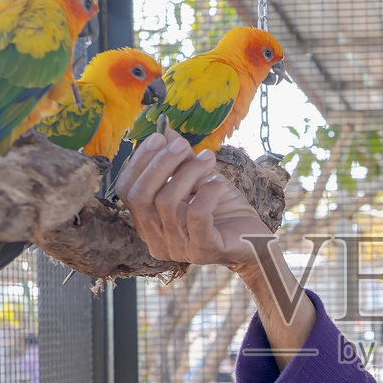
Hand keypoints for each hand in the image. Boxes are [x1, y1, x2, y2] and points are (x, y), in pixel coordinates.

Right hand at [116, 129, 270, 274]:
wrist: (255, 241)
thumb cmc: (223, 211)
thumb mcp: (197, 181)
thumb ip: (178, 161)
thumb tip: (165, 133)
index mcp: (148, 224)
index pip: (127, 192)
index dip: (139, 162)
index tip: (159, 137)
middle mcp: (157, 240)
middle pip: (141, 197)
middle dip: (160, 164)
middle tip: (183, 145)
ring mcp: (178, 249)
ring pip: (168, 203)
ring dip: (189, 173)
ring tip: (208, 159)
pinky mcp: (202, 250)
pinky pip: (196, 214)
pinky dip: (207, 191)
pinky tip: (219, 183)